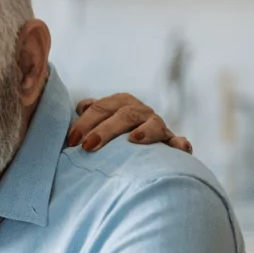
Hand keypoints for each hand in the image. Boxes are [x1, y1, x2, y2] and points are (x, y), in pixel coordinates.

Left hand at [67, 92, 192, 153]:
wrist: (134, 149)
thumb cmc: (108, 136)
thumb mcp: (97, 122)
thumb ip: (88, 115)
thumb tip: (81, 107)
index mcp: (119, 103)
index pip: (101, 108)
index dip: (85, 123)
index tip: (72, 140)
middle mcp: (139, 111)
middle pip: (124, 115)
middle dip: (106, 129)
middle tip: (88, 146)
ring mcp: (157, 125)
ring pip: (153, 124)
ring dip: (145, 131)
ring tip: (134, 139)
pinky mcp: (171, 142)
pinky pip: (179, 142)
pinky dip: (180, 144)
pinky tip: (180, 148)